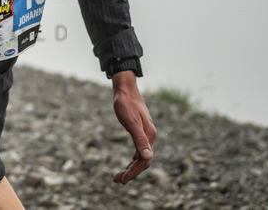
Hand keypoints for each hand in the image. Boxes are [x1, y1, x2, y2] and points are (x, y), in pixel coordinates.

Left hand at [110, 70, 155, 184]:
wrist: (125, 87)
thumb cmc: (125, 103)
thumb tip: (148, 157)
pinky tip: (128, 163)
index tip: (121, 180)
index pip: (144, 160)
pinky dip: (133, 159)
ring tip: (119, 176)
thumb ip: (139, 139)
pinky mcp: (140, 130)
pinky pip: (139, 149)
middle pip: (143, 161)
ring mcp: (146, 133)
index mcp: (149, 135)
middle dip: (131, 172)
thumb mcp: (130, 121)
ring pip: (141, 156)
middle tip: (117, 181)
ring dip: (131, 167)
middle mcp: (150, 136)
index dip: (133, 172)